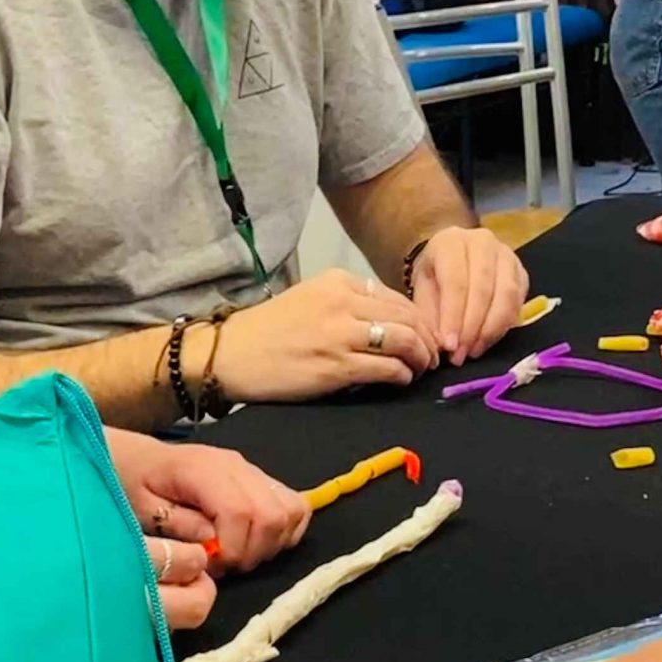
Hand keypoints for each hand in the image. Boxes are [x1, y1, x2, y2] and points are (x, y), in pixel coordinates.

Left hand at [111, 427, 310, 575]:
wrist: (138, 460)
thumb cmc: (133, 485)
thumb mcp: (142, 508)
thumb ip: (177, 524)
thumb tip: (212, 542)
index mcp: (203, 469)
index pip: (240, 511)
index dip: (232, 548)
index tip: (212, 565)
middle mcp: (237, 466)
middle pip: (272, 514)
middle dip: (252, 552)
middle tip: (225, 564)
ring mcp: (254, 471)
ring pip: (291, 510)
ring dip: (271, 543)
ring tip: (239, 554)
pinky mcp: (263, 480)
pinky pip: (296, 506)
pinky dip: (285, 531)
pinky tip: (256, 543)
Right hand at [213, 269, 437, 400]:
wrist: (229, 354)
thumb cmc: (269, 330)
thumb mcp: (311, 298)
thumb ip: (349, 303)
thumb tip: (389, 320)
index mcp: (339, 282)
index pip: (396, 297)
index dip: (418, 319)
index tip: (424, 336)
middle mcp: (344, 302)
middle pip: (407, 317)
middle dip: (427, 338)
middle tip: (432, 356)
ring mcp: (341, 334)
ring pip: (404, 340)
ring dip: (420, 357)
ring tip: (420, 369)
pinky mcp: (337, 366)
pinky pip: (388, 368)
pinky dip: (403, 375)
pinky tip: (401, 380)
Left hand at [407, 225, 530, 361]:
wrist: (453, 258)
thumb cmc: (435, 275)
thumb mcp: (423, 290)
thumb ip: (431, 316)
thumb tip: (443, 346)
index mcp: (451, 241)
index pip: (456, 282)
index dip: (453, 317)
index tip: (449, 346)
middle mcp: (483, 242)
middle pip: (483, 288)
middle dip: (472, 327)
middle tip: (462, 354)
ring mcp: (507, 255)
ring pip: (506, 295)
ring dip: (491, 329)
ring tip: (474, 351)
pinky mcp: (522, 272)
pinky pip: (518, 302)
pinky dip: (504, 326)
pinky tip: (487, 341)